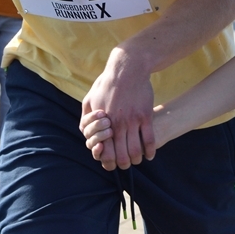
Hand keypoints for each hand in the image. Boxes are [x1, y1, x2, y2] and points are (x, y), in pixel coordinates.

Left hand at [81, 46, 154, 170]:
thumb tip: (85, 132)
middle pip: (121, 156)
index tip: (112, 162)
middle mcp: (117, 124)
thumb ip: (86, 118)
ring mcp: (132, 121)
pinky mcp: (146, 116)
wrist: (127, 68)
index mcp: (102, 123)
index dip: (108, 162)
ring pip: (135, 151)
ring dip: (136, 160)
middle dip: (123, 165)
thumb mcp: (90, 99)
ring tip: (137, 159)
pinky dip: (150, 151)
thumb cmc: (107, 83)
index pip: (105, 152)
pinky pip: (149, 140)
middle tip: (125, 164)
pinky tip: (150, 155)